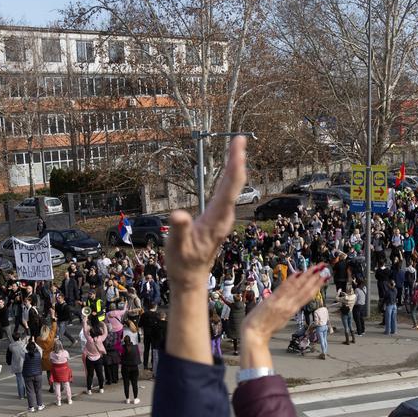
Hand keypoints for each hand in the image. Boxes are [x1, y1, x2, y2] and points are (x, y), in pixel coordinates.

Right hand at [164, 136, 246, 290]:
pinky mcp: (219, 219)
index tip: (238, 146)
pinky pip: (227, 193)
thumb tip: (178, 215)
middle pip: (234, 184)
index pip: (229, 188)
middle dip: (237, 160)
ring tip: (236, 147)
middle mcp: (224, 216)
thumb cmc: (183, 263)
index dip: (234, 166)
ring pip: (232, 188)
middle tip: (240, 138)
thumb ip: (178, 230)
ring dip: (235, 166)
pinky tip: (229, 170)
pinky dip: (229, 177)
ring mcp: (223, 218)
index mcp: (216, 219)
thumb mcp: (176, 247)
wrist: (191, 278)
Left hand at [241, 267, 324, 343]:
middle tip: (323, 268)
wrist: (254, 335)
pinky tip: (298, 273)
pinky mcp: (272, 301)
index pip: (307, 295)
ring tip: (316, 268)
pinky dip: (292, 280)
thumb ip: (285, 309)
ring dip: (307, 276)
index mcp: (291, 311)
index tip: (323, 277)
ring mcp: (281, 303)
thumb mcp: (279, 320)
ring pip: (297, 287)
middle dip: (314, 278)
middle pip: (305, 289)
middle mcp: (289, 306)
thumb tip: (289, 302)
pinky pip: (284, 288)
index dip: (316, 286)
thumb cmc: (264, 329)